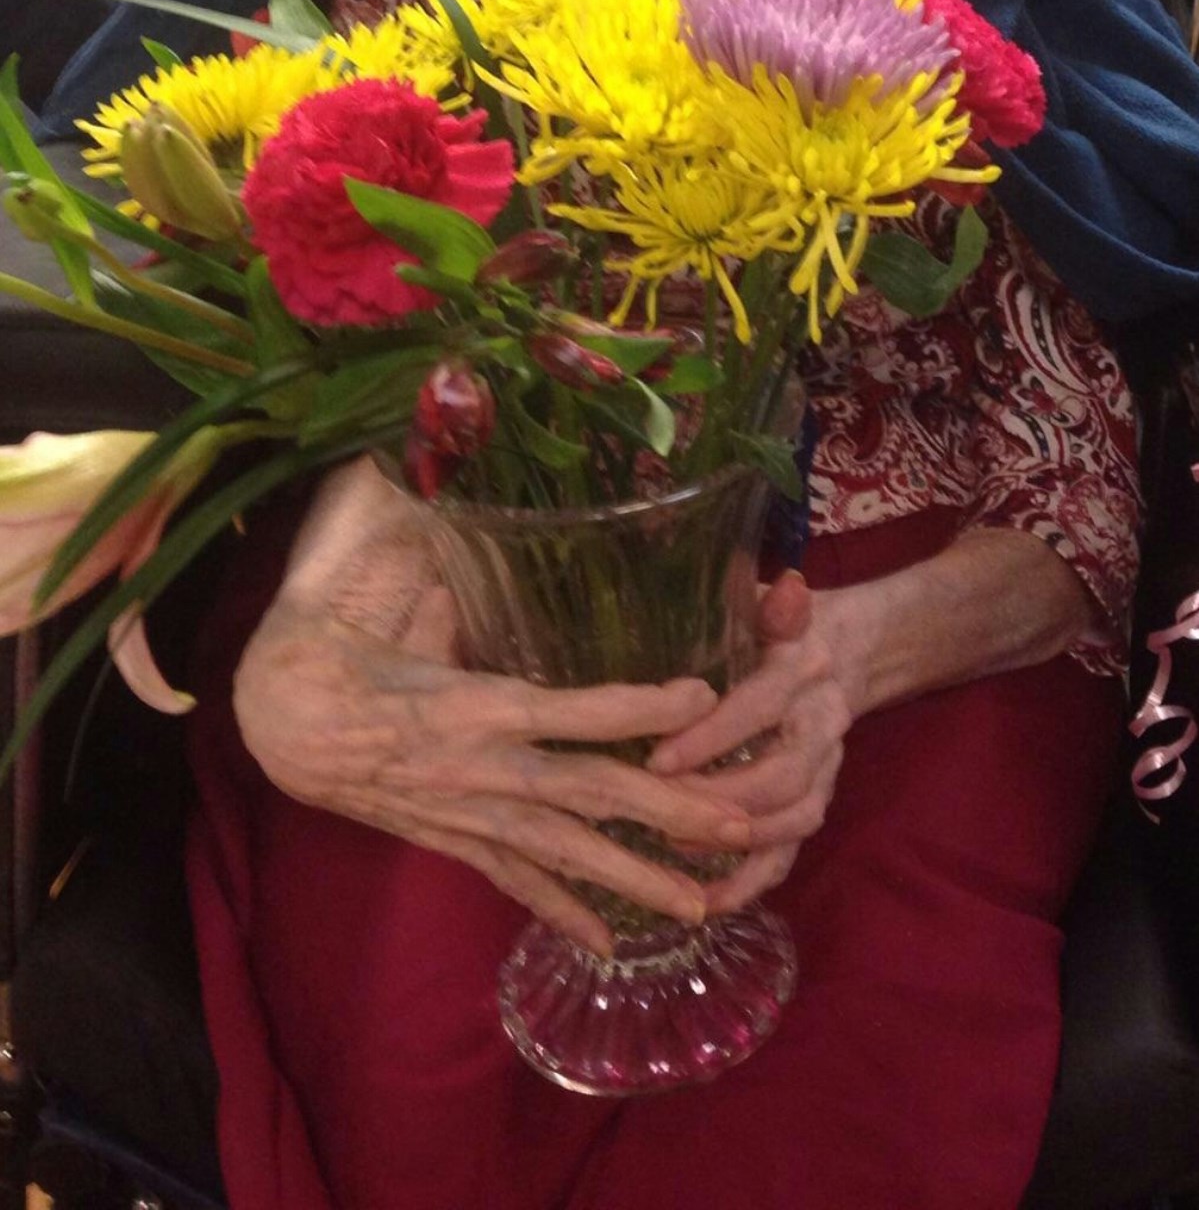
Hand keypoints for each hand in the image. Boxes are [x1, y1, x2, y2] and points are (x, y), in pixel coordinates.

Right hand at [233, 563, 753, 957]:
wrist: (279, 721)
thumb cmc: (339, 644)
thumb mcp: (394, 594)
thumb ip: (461, 563)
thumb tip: (489, 505)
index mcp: (470, 703)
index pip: (569, 709)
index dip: (636, 707)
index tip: (701, 697)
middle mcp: (481, 767)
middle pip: (589, 794)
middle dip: (667, 812)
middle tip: (739, 827)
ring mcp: (468, 811)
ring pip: (565, 851)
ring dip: (635, 878)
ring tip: (701, 904)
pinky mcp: (451, 837)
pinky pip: (515, 878)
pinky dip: (560, 908)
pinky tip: (609, 940)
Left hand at [646, 572, 851, 912]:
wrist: (848, 650)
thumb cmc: (780, 623)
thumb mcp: (765, 599)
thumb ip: (770, 601)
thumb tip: (786, 587)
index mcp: (802, 667)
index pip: (759, 707)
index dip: (711, 736)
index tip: (656, 759)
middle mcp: (821, 724)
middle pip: (780, 776)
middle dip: (717, 799)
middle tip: (655, 809)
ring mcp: (825, 770)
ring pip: (791, 819)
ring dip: (734, 843)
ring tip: (671, 848)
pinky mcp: (817, 801)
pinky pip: (791, 851)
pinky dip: (752, 881)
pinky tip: (706, 900)